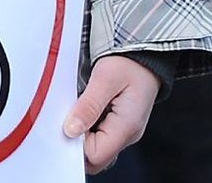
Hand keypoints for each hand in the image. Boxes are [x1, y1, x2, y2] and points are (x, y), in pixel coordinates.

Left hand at [64, 55, 160, 174]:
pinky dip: (86, 126)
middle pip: (95, 157)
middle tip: (68, 116)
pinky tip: (83, 109)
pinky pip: (98, 135)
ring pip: (96, 147)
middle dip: (76, 142)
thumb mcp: (105, 79)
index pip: (96, 156)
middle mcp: (126, 134)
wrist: (145, 53)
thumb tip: (71, 130)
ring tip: (77, 109)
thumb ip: (88, 105)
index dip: (76, 145)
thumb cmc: (130, 63)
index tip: (65, 125)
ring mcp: (123, 131)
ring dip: (81, 133)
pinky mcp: (118, 124)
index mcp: (126, 127)